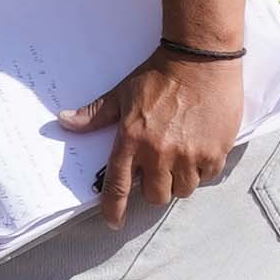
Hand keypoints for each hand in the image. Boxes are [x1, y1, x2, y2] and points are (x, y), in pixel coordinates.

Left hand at [61, 48, 245, 227]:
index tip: (113, 222)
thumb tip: (65, 121)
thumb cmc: (159, 74)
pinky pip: (207, 176)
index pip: (118, 187)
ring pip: (183, 190)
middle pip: (155, 196)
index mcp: (132, 140)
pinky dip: (203, 168)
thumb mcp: (122, 93)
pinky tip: (200, 149)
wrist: (201, 58)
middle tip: (159, 172)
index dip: (114, 210)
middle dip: (155, 188)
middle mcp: (159, 153)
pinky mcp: (215, 152)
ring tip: (182, 158)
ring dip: (180, 180)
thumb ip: (96, 114)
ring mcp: (188, 154)